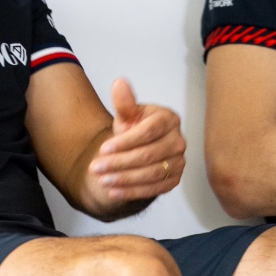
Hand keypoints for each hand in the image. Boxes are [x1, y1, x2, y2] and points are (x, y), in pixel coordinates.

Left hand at [88, 78, 185, 201]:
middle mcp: (178, 141)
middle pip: (148, 155)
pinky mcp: (175, 180)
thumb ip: (125, 102)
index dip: (124, 142)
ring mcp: (179, 162)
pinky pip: (154, 189)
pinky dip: (133, 191)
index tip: (102, 149)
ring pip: (151, 174)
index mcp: (168, 119)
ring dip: (124, 179)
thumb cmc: (134, 128)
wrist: (140, 149)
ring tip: (102, 180)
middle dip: (119, 163)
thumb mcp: (127, 115)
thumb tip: (119, 83)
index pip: (147, 132)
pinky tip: (114, 191)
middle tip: (95, 168)